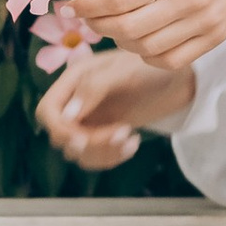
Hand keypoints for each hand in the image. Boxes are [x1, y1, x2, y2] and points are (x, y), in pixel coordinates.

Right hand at [39, 44, 196, 167]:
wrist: (179, 78)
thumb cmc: (152, 67)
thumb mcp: (124, 73)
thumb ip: (94, 89)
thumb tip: (67, 116)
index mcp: (74, 79)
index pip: (47, 111)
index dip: (60, 130)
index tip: (84, 138)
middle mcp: (77, 100)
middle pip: (61, 136)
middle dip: (88, 143)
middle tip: (121, 132)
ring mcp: (91, 119)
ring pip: (77, 152)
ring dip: (102, 153)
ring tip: (131, 139)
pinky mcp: (105, 133)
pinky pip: (95, 156)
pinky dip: (111, 157)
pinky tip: (134, 144)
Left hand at [75, 0, 225, 75]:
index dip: (88, 6)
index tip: (70, 6)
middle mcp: (189, 2)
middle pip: (128, 28)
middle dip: (99, 25)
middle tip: (88, 18)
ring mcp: (205, 24)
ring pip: (147, 48)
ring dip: (122, 41)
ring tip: (115, 28)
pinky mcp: (216, 38)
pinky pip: (172, 59)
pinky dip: (149, 55)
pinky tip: (142, 42)